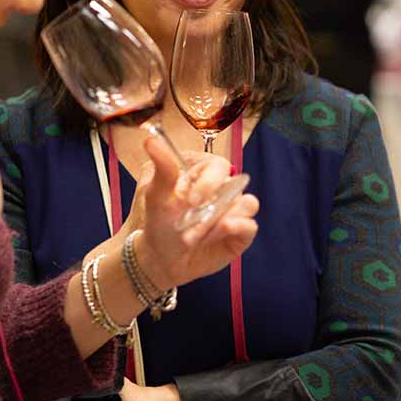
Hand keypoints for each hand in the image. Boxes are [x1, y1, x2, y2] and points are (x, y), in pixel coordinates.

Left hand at [135, 136, 258, 291]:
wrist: (162, 260)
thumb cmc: (160, 223)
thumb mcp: (157, 196)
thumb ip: (162, 168)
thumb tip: (150, 140)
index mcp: (205, 175)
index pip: (219, 167)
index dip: (209, 182)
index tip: (190, 201)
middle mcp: (223, 190)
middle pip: (235, 185)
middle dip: (211, 209)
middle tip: (188, 228)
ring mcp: (234, 210)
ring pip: (247, 204)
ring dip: (219, 222)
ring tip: (195, 238)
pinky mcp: (241, 232)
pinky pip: (250, 225)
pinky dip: (234, 229)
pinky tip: (213, 238)